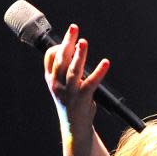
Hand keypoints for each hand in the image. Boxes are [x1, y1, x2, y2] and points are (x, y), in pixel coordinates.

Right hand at [44, 24, 109, 138]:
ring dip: (79, 55)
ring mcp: (70, 92)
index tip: (68, 40)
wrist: (75, 128)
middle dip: (67, 42)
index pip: (50, 58)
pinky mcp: (83, 98)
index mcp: (51, 80)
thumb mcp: (64, 86)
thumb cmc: (72, 104)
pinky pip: (91, 83)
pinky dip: (99, 72)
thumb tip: (77, 51)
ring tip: (84, 42)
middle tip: (74, 28)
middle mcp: (57, 84)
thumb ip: (67, 71)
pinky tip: (106, 63)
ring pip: (74, 70)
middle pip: (61, 60)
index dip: (59, 47)